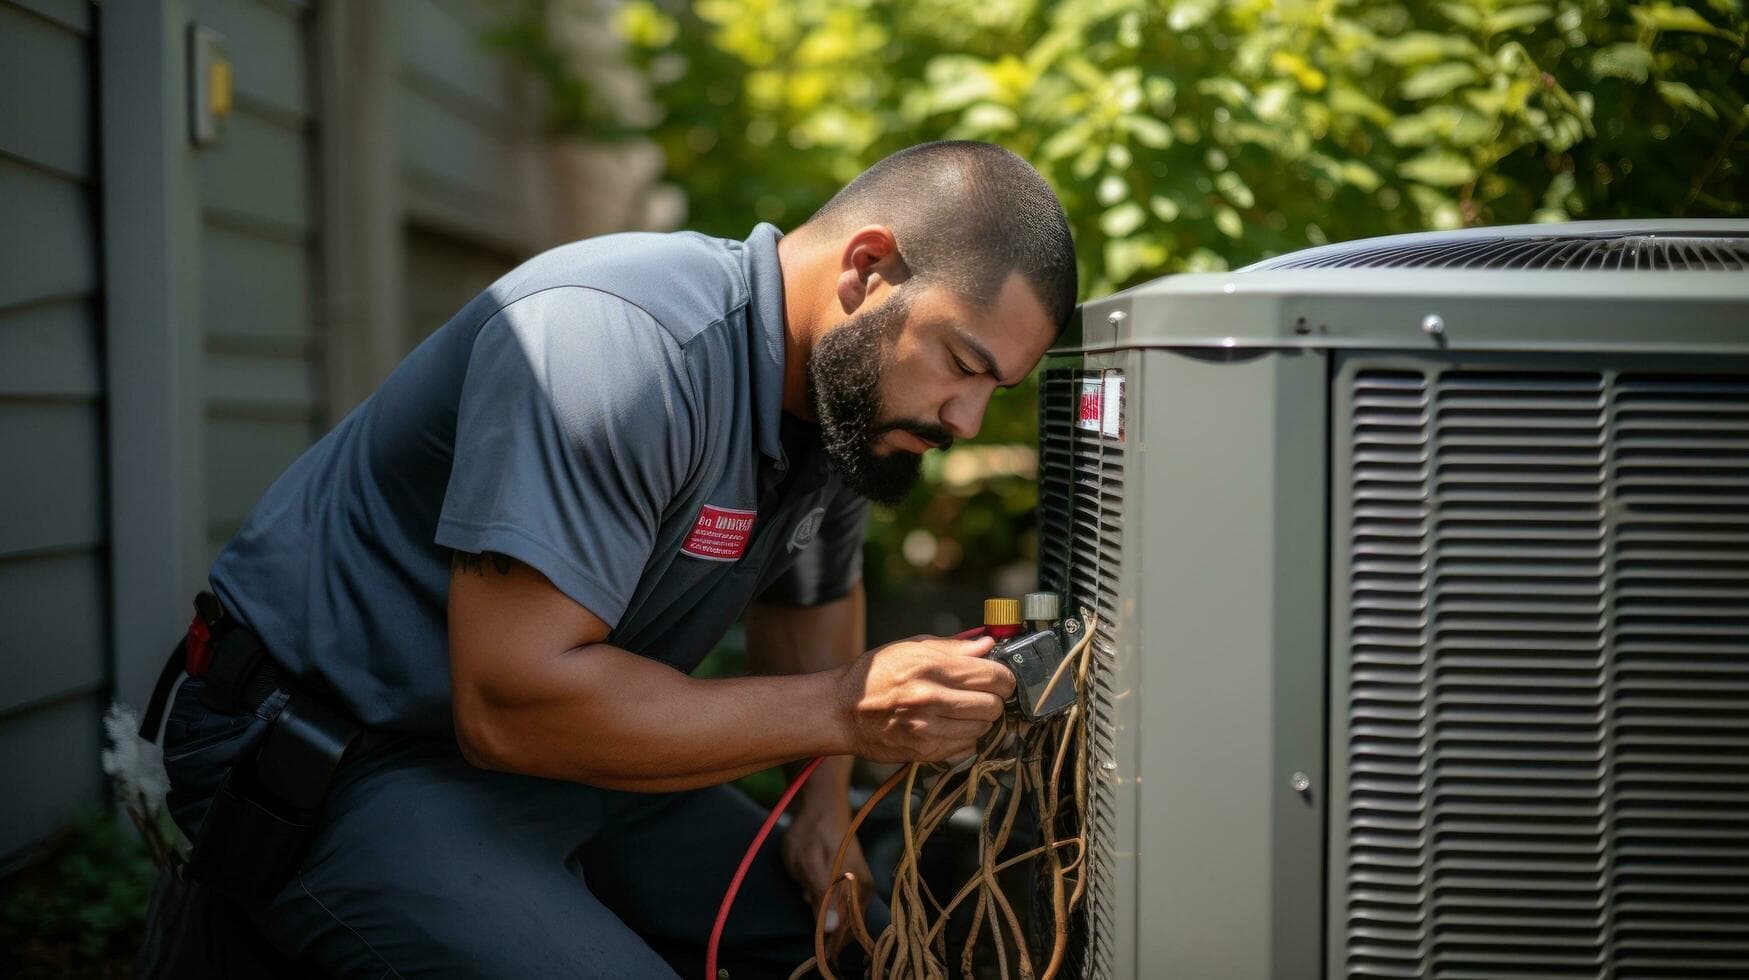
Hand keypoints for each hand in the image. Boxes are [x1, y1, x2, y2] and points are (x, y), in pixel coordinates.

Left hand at [781, 799, 873, 938]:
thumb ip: (821, 896)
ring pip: (841, 915)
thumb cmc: (812, 833)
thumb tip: (832, 929)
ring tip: (807, 890)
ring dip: (822, 911)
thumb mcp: (808, 864)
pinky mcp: (856, 880)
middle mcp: (864, 891)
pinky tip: (812, 887)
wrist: (822, 803)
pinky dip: (825, 901)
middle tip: (806, 900)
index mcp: (855, 889)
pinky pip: (841, 903)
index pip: (843, 932)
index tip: (812, 951)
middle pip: (844, 927)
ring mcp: (862, 885)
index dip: (827, 945)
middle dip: (823, 923)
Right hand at [835, 635, 1013, 761]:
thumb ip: (953, 648)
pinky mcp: (924, 752)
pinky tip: (950, 727)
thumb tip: (989, 645)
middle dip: (994, 699)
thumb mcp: (910, 648)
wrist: (840, 711)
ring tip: (962, 710)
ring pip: (983, 729)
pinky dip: (965, 738)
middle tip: (982, 694)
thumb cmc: (875, 675)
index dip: (1004, 677)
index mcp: (930, 667)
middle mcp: (930, 699)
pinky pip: (966, 748)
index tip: (1000, 677)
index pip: (993, 676)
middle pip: (993, 705)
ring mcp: (928, 729)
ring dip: (979, 720)